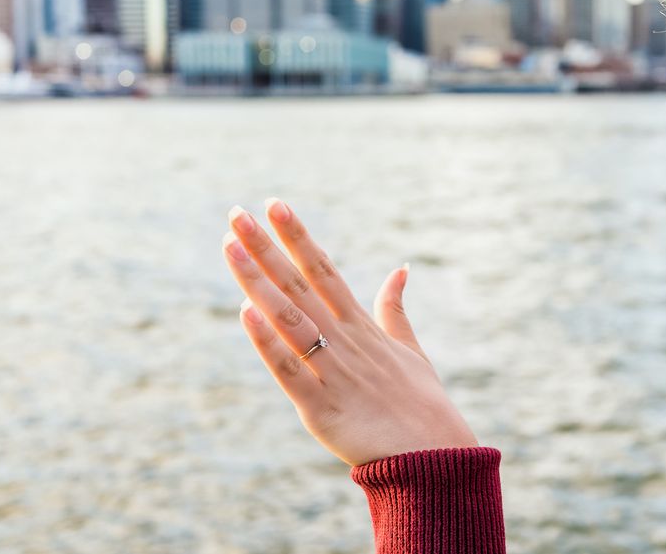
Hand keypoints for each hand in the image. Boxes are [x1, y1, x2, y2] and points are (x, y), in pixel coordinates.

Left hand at [221, 198, 478, 465]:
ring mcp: (333, 373)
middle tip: (236, 213)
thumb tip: (400, 268)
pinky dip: (268, 344)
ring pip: (289, 319)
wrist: (435, 460)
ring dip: (258, 282)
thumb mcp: (411, 350)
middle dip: (265, 248)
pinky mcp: (322, 409)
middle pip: (298, 285)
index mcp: (363, 326)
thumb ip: (395, 309)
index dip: (298, 236)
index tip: (275, 205)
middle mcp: (345, 341)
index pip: (324, 270)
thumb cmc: (423, 407)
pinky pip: (290, 371)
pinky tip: (246, 314)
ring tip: (230, 248)